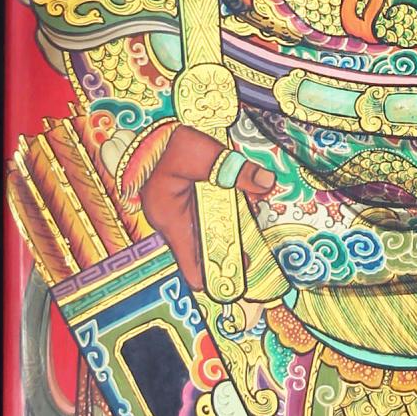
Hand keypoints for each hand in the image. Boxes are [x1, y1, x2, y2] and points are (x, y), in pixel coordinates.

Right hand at [140, 123, 275, 294]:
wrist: (150, 129)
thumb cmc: (169, 143)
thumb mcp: (204, 153)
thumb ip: (235, 170)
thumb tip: (266, 182)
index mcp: (170, 218)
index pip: (189, 263)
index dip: (211, 277)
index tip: (233, 285)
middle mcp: (172, 222)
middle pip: (202, 250)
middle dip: (226, 256)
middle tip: (250, 259)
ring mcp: (176, 213)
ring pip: (205, 234)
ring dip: (225, 237)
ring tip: (248, 242)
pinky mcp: (182, 203)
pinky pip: (203, 218)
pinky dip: (220, 219)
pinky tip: (239, 214)